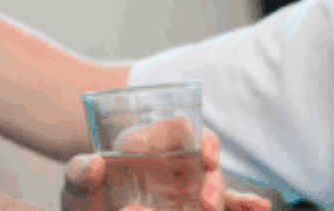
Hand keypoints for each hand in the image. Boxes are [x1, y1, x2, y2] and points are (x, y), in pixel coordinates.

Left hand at [61, 122, 270, 210]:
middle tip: (207, 203)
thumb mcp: (75, 188)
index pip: (182, 131)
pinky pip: (222, 206)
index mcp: (147, 146)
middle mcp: (171, 164)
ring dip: (229, 197)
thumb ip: (77, 175)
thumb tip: (93, 163)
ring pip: (217, 187)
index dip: (200, 140)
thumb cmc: (85, 198)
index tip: (206, 156)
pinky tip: (258, 209)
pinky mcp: (191, 208)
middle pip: (205, 161)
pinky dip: (241, 205)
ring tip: (216, 210)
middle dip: (214, 180)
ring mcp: (184, 191)